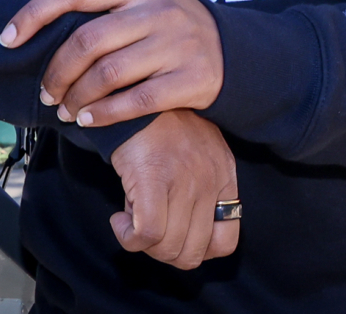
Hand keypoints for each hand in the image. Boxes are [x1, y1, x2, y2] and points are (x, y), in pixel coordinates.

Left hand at [1, 0, 224, 124]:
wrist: (234, 51)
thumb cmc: (172, 30)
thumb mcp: (145, 4)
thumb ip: (105, 11)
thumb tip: (41, 29)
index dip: (36, 13)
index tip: (7, 39)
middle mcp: (158, 10)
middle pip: (88, 41)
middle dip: (57, 72)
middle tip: (48, 93)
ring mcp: (177, 43)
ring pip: (108, 74)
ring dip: (78, 98)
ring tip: (67, 111)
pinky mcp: (192, 78)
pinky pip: (138, 101)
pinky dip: (106, 115)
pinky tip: (91, 121)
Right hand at [108, 109, 240, 268]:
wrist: (135, 91)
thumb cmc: (161, 125)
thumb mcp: (197, 154)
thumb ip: (201, 190)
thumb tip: (185, 234)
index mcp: (224, 177)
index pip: (225, 243)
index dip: (196, 250)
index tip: (172, 236)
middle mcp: (210, 182)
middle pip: (192, 254)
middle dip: (164, 253)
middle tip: (145, 231)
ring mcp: (185, 181)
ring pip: (168, 249)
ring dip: (143, 246)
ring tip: (131, 219)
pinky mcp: (154, 179)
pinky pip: (146, 235)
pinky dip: (128, 237)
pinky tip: (119, 219)